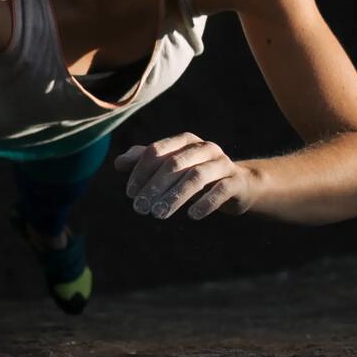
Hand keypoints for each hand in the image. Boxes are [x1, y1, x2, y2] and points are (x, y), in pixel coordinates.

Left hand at [114, 133, 256, 219]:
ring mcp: (222, 163)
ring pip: (196, 177)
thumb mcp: (171, 166)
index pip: (156, 151)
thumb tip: (118, 162)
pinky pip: (220, 190)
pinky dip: (205, 202)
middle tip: (140, 209)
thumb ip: (144, 161)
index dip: (140, 172)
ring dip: (175, 196)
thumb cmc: (196, 174)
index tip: (130, 194)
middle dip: (154, 187)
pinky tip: (192, 216)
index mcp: (185, 141)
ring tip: (159, 214)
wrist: (238, 185)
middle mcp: (204, 148)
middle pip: (174, 164)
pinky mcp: (236, 181)